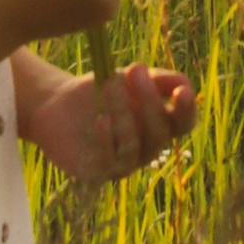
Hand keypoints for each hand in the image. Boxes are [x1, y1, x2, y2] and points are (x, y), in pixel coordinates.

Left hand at [22, 59, 198, 185]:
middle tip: (135, 71)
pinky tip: (100, 119)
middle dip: (150, 101)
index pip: (183, 124)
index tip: (181, 91)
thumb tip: (183, 83)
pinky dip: (106, 140)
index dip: (186, 110)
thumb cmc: (98, 92)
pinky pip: (108, 161)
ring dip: (123, 112)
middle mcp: (146, 149)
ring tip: (110, 83)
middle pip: (160, 133)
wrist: (56, 106)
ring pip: (133, 144)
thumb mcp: (128, 79)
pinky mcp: (98, 172)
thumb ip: (155, 80)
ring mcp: (124, 164)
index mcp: (159, 126)